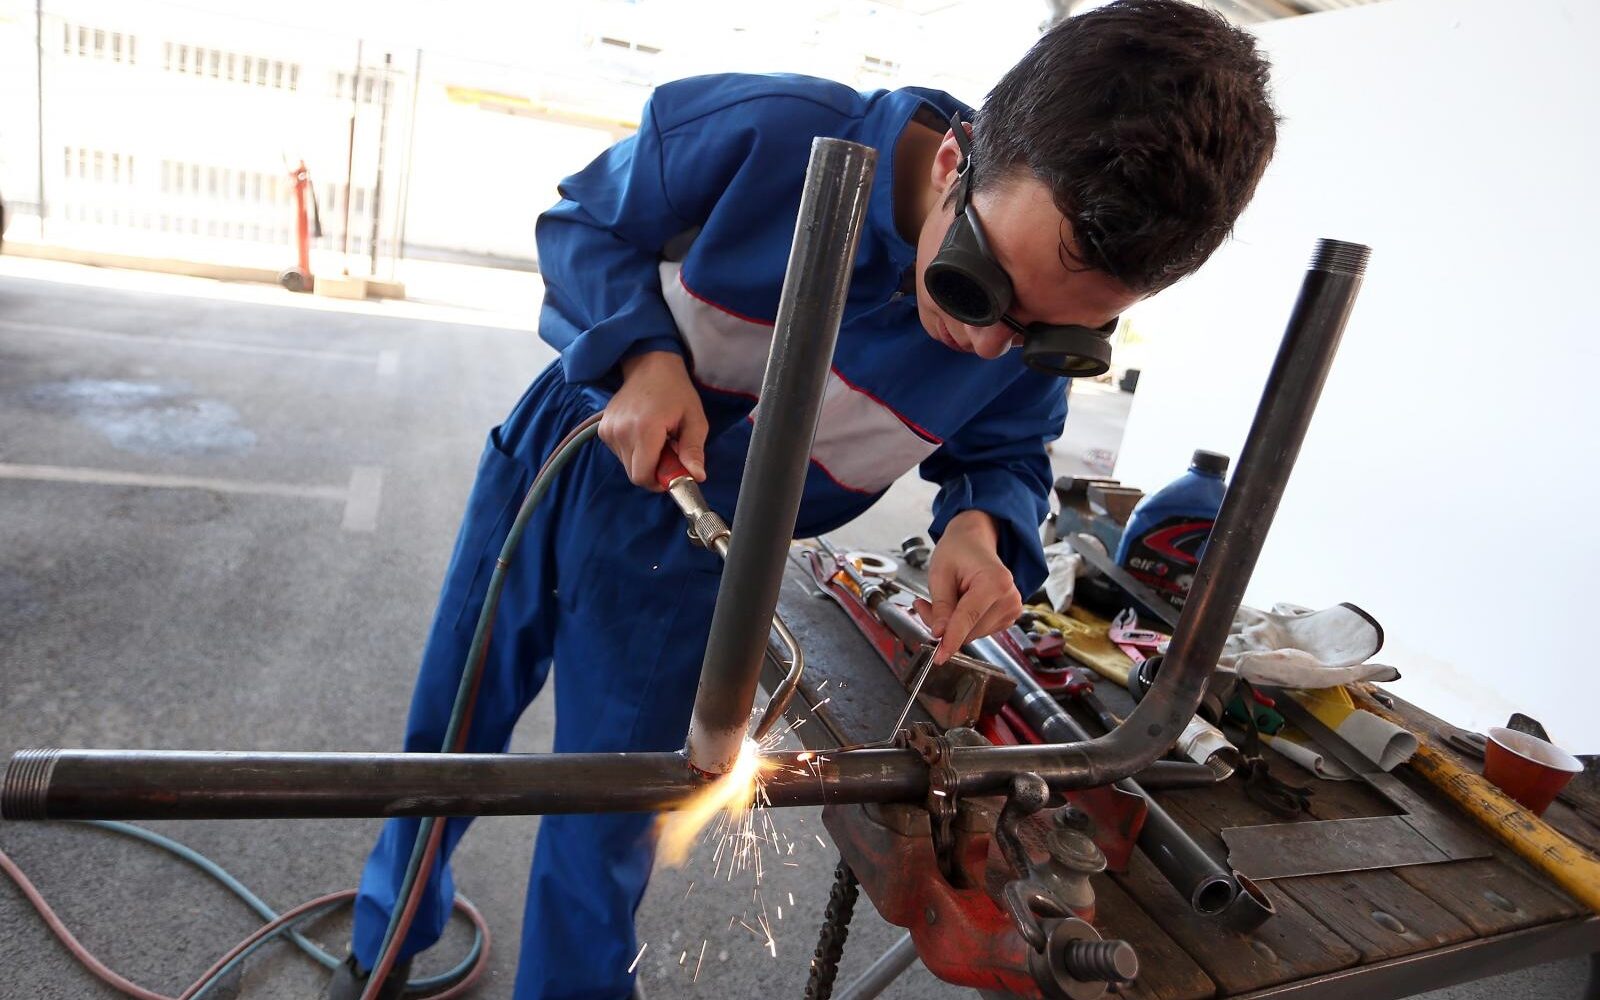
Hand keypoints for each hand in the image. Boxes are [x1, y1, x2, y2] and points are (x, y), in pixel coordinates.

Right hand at [599, 351, 708, 489]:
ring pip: (627, 465)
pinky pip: (620, 454)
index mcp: (645, 430)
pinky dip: (633, 451)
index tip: (672, 473)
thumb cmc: (676, 392)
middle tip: (668, 452)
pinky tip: (644, 434)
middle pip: (634, 473)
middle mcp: (621, 431)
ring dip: (644, 460)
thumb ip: (694, 450)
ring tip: (657, 439)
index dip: (658, 482)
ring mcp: (609, 430)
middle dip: (653, 471)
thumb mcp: (695, 420)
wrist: (650, 367)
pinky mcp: (603, 429)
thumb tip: (697, 477)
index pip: (643, 476)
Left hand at [913, 510, 1022, 663]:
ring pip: (973, 634)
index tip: (940, 657)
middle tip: (924, 605)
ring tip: (944, 599)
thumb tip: (940, 634)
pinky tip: (957, 605)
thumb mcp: (940, 574)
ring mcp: (1012, 608)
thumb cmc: (958, 551)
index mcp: (995, 581)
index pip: (968, 619)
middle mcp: (1009, 597)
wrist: (975, 541)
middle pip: (970, 630)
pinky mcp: (1008, 616)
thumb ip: (940, 606)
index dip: (951, 639)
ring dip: (952, 625)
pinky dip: (964, 625)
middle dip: (944, 626)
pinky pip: (980, 631)